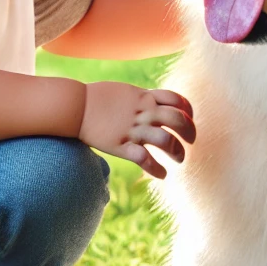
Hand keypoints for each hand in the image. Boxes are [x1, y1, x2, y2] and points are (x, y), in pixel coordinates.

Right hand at [77, 82, 195, 178]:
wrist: (75, 106)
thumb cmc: (97, 98)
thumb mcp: (125, 91)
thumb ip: (143, 97)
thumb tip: (155, 101)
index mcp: (145, 97)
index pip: (178, 100)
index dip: (188, 110)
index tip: (189, 118)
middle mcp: (143, 113)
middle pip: (178, 120)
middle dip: (190, 132)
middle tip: (191, 141)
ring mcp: (133, 130)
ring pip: (166, 141)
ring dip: (177, 152)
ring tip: (179, 159)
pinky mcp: (122, 146)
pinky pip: (145, 160)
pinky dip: (157, 169)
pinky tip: (162, 174)